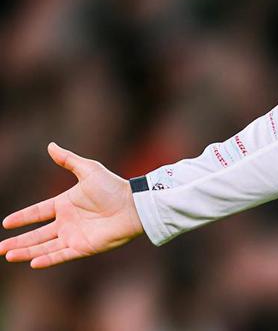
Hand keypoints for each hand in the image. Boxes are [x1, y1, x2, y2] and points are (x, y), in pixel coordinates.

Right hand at [0, 143, 143, 267]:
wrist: (134, 205)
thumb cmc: (114, 187)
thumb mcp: (89, 170)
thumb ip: (68, 160)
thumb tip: (50, 145)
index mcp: (66, 204)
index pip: (38, 212)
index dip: (22, 217)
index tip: (6, 223)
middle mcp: (67, 222)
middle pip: (37, 234)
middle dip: (18, 241)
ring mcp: (74, 236)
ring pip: (44, 246)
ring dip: (26, 251)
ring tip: (8, 255)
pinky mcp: (83, 247)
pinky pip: (61, 255)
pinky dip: (47, 259)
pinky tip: (32, 262)